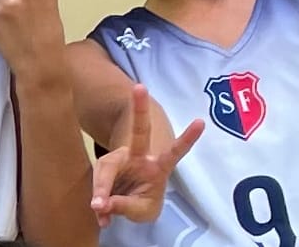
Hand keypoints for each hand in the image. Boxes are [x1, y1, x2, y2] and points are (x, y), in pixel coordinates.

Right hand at [91, 85, 206, 225]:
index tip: (202, 122)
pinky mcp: (104, 169)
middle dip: (140, 110)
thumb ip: (125, 206)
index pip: (174, 152)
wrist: (125, 201)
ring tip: (99, 209)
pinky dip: (96, 197)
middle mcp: (139, 157)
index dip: (188, 138)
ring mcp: (120, 160)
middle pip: (139, 131)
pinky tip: (98, 211)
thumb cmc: (142, 201)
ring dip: (101, 189)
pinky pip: (97, 181)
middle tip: (140, 87)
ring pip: (106, 168)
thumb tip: (100, 204)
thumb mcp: (142, 211)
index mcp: (157, 167)